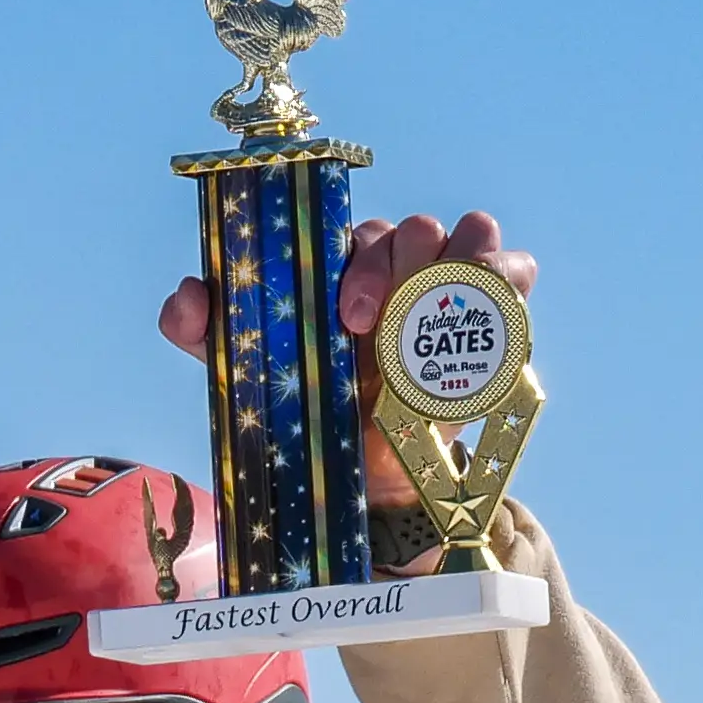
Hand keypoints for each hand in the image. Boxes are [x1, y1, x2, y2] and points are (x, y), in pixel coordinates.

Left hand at [158, 208, 535, 506]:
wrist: (362, 475)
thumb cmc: (308, 406)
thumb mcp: (249, 368)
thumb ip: (207, 329)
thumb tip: (188, 294)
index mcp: (347, 265)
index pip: (355, 228)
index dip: (349, 256)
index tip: (339, 313)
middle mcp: (402, 265)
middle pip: (411, 226)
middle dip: (389, 263)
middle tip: (361, 323)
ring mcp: (452, 286)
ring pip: (469, 231)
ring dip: (454, 259)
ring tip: (428, 314)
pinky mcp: (496, 317)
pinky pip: (514, 269)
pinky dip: (505, 273)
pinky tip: (484, 306)